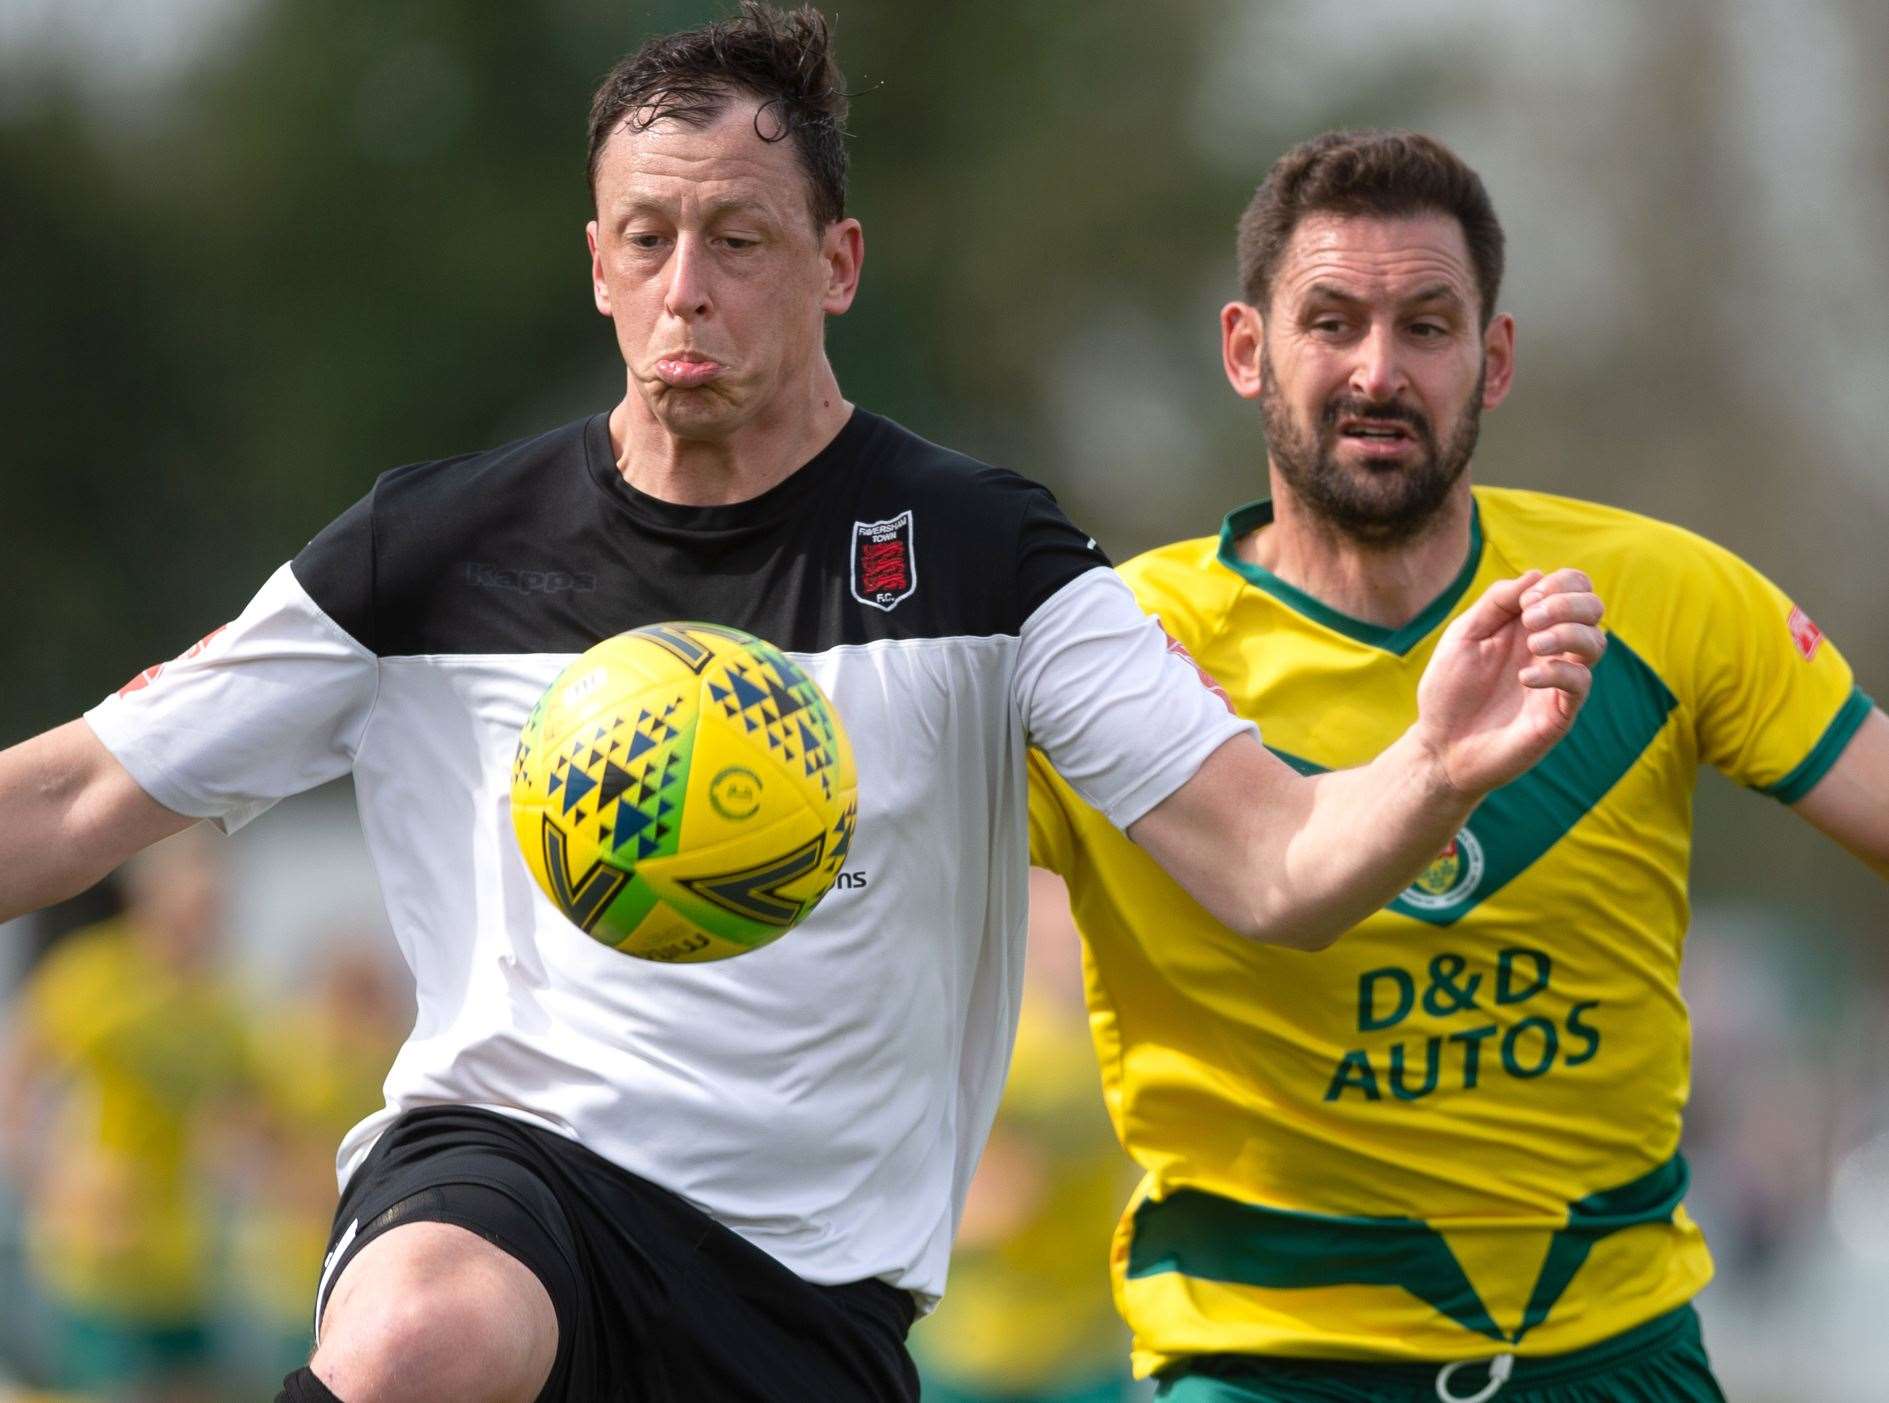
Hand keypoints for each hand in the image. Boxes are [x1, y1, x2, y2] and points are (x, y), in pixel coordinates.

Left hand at [1413, 568, 1604, 797]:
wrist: (1440, 745)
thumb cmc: (1449, 689)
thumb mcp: (1464, 634)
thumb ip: (1497, 603)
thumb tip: (1536, 574)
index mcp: (1529, 624)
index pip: (1573, 588)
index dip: (1561, 583)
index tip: (1528, 599)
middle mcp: (1550, 648)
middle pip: (1593, 608)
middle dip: (1568, 603)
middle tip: (1531, 619)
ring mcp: (1558, 680)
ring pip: (1596, 642)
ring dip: (1568, 633)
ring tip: (1533, 644)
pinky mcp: (1559, 713)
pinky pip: (1580, 682)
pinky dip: (1557, 672)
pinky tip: (1525, 678)